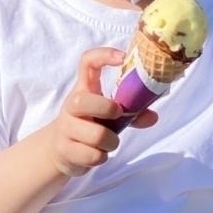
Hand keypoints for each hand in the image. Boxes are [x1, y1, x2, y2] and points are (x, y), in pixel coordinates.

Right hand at [45, 48, 156, 176]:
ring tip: (110, 143)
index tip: (123, 58)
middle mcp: (71, 105)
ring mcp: (65, 127)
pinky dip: (102, 157)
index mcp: (84, 89)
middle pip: (82, 101)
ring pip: (96, 135)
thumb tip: (153, 117)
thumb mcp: (108, 115)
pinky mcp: (65, 150)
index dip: (104, 55)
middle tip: (118, 114)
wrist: (59, 149)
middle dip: (106, 109)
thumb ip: (131, 113)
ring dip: (111, 142)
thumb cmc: (90, 124)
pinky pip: (93, 156)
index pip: (87, 62)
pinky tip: (98, 154)